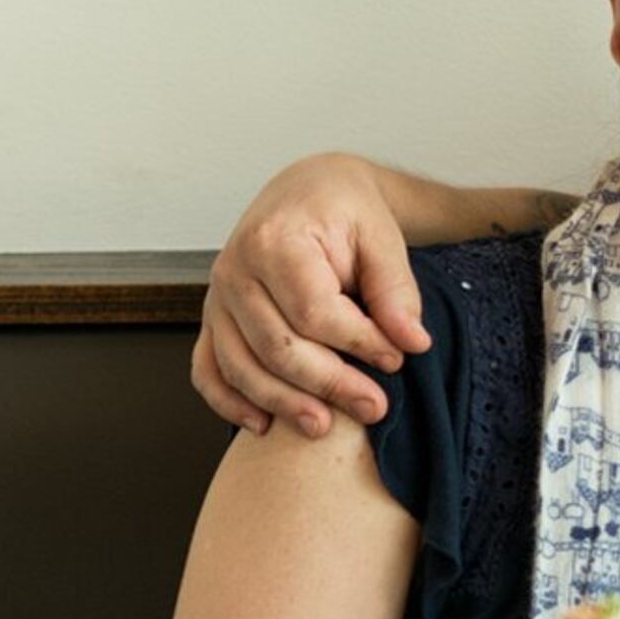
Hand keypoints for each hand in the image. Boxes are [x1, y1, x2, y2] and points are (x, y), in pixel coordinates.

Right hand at [192, 155, 430, 435]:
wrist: (308, 191)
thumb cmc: (347, 213)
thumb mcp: (382, 237)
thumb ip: (396, 290)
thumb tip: (411, 342)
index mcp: (275, 241)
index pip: (314, 312)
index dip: (359, 344)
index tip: (398, 359)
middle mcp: (235, 270)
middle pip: (276, 346)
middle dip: (328, 384)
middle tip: (374, 408)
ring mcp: (217, 297)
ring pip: (239, 365)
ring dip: (282, 403)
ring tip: (325, 427)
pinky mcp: (213, 318)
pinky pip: (208, 367)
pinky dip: (229, 401)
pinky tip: (262, 425)